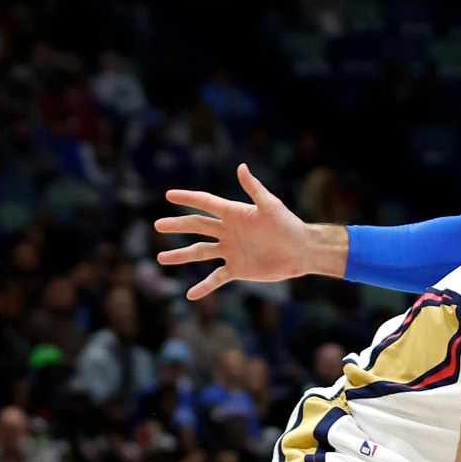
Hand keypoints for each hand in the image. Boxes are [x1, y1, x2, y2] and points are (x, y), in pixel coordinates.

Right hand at [154, 164, 346, 299]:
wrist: (302, 251)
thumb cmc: (289, 225)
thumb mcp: (271, 206)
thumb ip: (254, 189)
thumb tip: (241, 167)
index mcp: (234, 213)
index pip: (206, 204)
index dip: (188, 198)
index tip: (169, 195)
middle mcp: (228, 231)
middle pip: (197, 227)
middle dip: (177, 226)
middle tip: (158, 225)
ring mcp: (231, 251)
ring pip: (200, 252)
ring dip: (181, 255)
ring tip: (161, 258)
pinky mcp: (237, 269)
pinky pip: (216, 278)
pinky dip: (204, 286)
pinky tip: (190, 294)